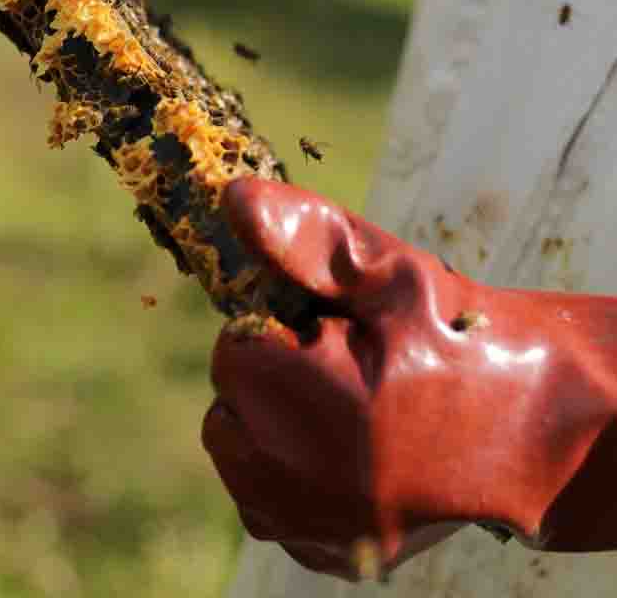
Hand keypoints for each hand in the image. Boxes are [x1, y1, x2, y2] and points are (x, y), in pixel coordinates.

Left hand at [203, 178, 616, 579]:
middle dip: (270, 377)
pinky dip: (287, 470)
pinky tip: (341, 450)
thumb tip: (234, 201)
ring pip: (240, 452)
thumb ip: (308, 241)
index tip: (331, 333)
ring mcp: (315, 528)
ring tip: (342, 408)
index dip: (282, 330)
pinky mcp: (328, 554)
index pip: (236, 350)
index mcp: (316, 407)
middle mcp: (305, 484)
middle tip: (340, 370)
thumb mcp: (389, 276)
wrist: (525, 429)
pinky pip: (265, 502)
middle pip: (231, 404)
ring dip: (271, 422)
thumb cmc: (458, 341)